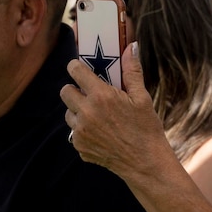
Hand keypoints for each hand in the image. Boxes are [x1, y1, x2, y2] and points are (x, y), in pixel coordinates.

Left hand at [63, 43, 177, 181]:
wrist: (146, 164)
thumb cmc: (147, 129)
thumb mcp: (142, 99)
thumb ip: (132, 72)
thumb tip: (130, 47)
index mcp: (101, 96)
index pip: (75, 71)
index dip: (76, 67)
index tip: (79, 68)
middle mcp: (86, 112)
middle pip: (65, 91)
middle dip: (75, 89)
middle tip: (90, 94)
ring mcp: (80, 131)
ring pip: (68, 113)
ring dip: (78, 111)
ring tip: (98, 116)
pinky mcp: (79, 146)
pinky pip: (74, 132)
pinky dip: (83, 130)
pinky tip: (101, 133)